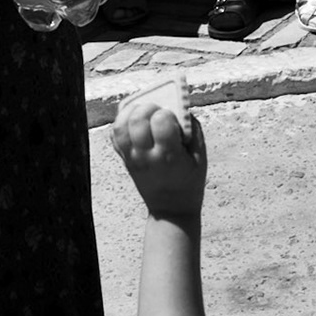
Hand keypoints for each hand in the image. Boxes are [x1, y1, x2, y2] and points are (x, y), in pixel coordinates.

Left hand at [111, 103, 206, 218]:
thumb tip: (181, 106)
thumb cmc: (189, 180)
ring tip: (143, 111)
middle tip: (156, 109)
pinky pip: (115, 135)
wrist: (171, 209)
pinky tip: (135, 122)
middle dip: (147, 106)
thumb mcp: (201, 156)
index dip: (166, 112)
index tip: (172, 116)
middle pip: (137, 120)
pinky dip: (121, 122)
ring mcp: (132, 158)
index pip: (160, 121)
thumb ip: (193, 129)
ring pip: (120, 126)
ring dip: (130, 111)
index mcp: (169, 155)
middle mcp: (146, 156)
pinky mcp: (124, 159)